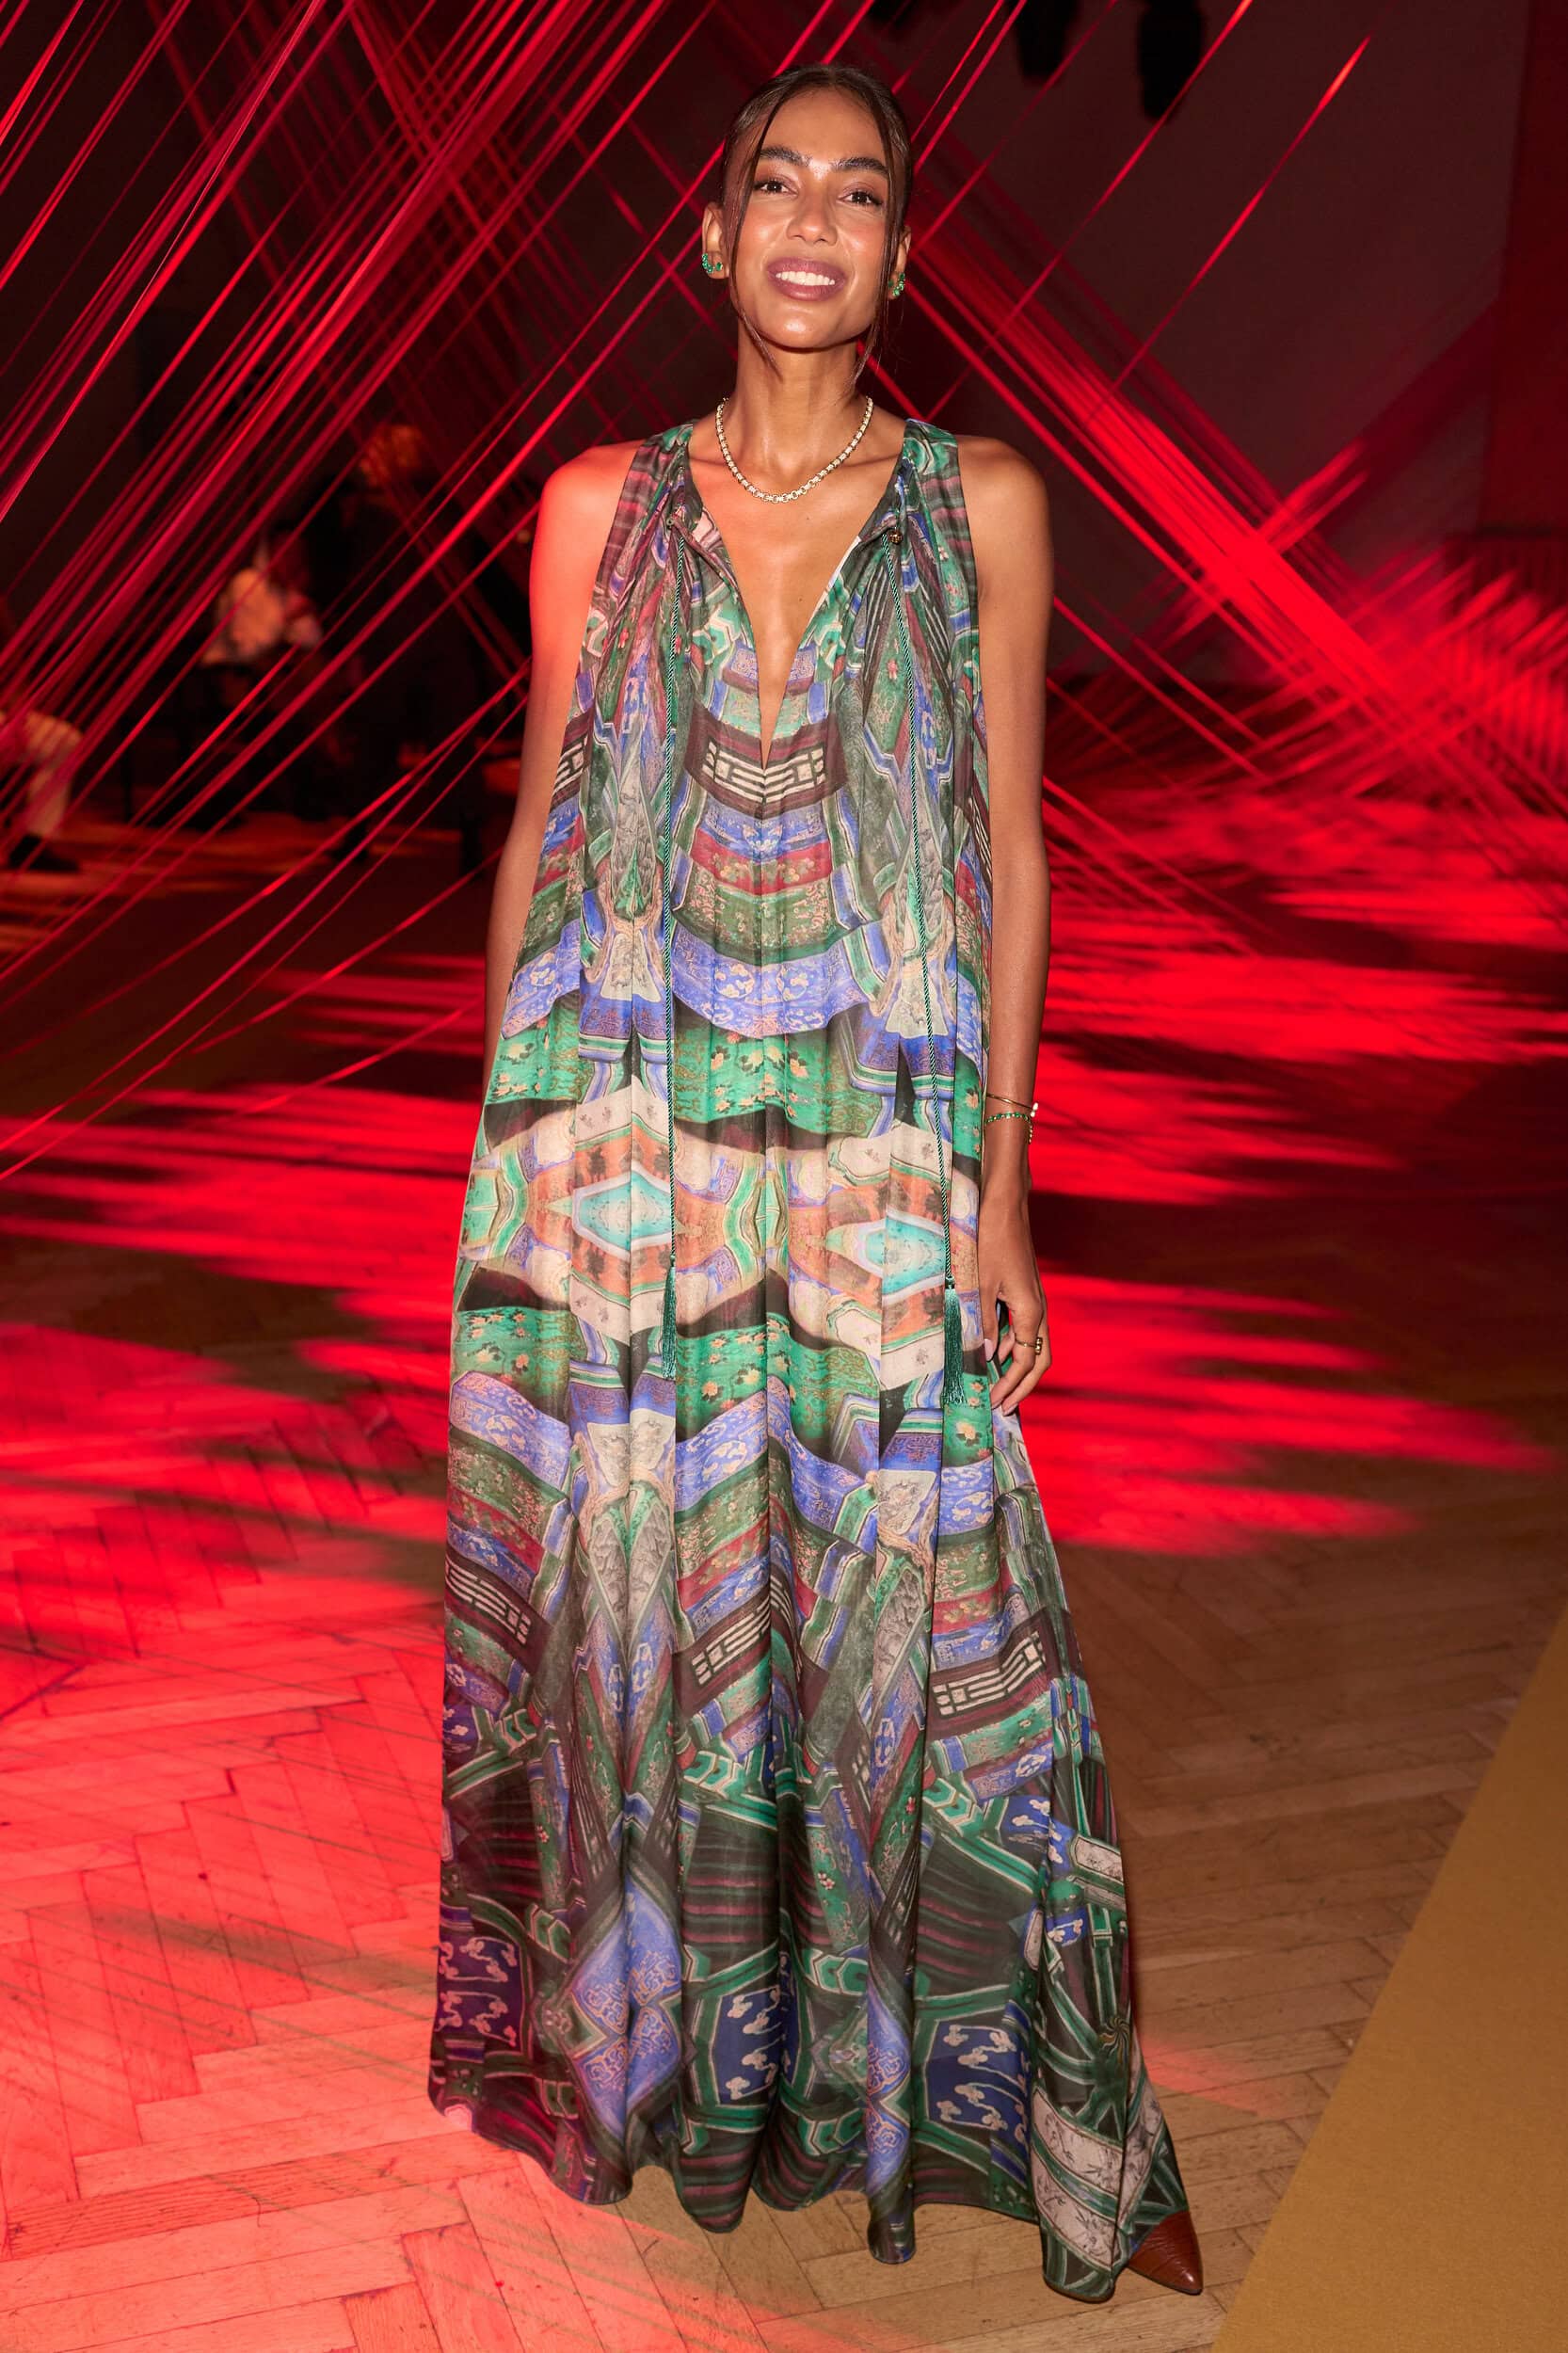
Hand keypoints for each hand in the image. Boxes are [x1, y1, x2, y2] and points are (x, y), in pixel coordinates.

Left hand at [979, 1185, 1050, 1412]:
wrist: (1004, 1205)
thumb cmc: (991, 1241)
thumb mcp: (979, 1285)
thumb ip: (980, 1322)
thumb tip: (981, 1356)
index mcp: (1031, 1313)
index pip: (1025, 1362)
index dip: (1011, 1386)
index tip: (994, 1403)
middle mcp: (1038, 1310)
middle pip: (1038, 1360)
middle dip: (1021, 1385)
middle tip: (1003, 1406)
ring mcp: (1033, 1301)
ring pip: (1031, 1345)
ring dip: (1015, 1367)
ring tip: (995, 1385)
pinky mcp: (1024, 1292)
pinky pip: (1022, 1329)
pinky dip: (1009, 1347)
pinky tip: (990, 1353)